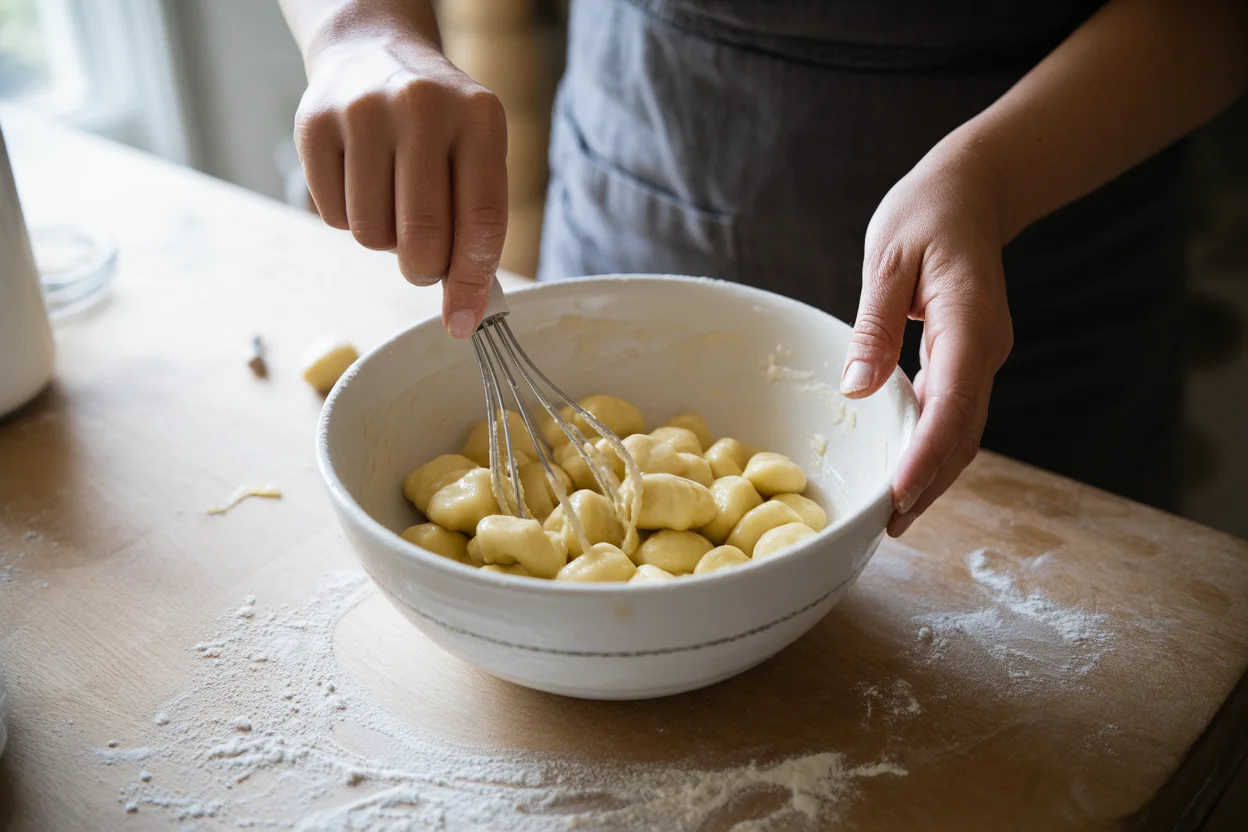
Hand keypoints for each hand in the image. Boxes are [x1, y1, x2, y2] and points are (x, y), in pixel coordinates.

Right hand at [293, 34, 507, 337]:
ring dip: (385, 240)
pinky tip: (361, 181)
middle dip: (424, 270)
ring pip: (373, 235)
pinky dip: (350, 219)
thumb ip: (477, 228)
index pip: (481, 221)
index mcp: (479, 117)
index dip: (471, 282)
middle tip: (424, 262)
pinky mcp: (315, 125)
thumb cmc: (438, 125)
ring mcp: (363, 112)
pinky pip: (334, 218)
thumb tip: (466, 311)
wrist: (372, 52)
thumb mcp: (476, 154)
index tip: (464, 322)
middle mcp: (422, 107)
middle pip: (423, 238)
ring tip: (392, 200)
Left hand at [841, 142, 1013, 536]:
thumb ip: (874, 324)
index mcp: (966, 320)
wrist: (973, 190)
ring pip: (964, 429)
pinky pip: (955, 412)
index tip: (900, 494)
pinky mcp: (970, 358)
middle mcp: (985, 347)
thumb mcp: (889, 257)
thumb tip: (858, 388)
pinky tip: (906, 469)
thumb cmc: (927, 212)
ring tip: (894, 514)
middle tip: (888, 525)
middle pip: (963, 431)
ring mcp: (983, 355)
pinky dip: (933, 446)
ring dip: (933, 473)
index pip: (952, 401)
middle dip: (929, 482)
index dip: (926, 454)